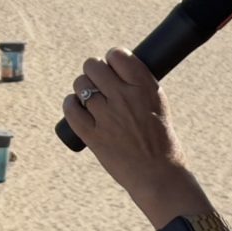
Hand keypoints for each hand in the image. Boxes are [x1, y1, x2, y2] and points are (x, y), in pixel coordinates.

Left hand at [61, 48, 188, 214]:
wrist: (158, 175)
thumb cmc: (161, 141)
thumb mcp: (159, 104)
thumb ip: (139, 85)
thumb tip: (116, 70)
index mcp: (144, 87)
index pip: (118, 55)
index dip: (112, 58)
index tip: (112, 66)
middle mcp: (124, 97)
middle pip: (94, 66)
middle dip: (94, 72)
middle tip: (98, 83)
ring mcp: (107, 116)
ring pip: (80, 85)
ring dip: (82, 89)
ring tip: (89, 98)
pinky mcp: (92, 135)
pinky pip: (70, 108)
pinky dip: (71, 105)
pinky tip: (76, 107)